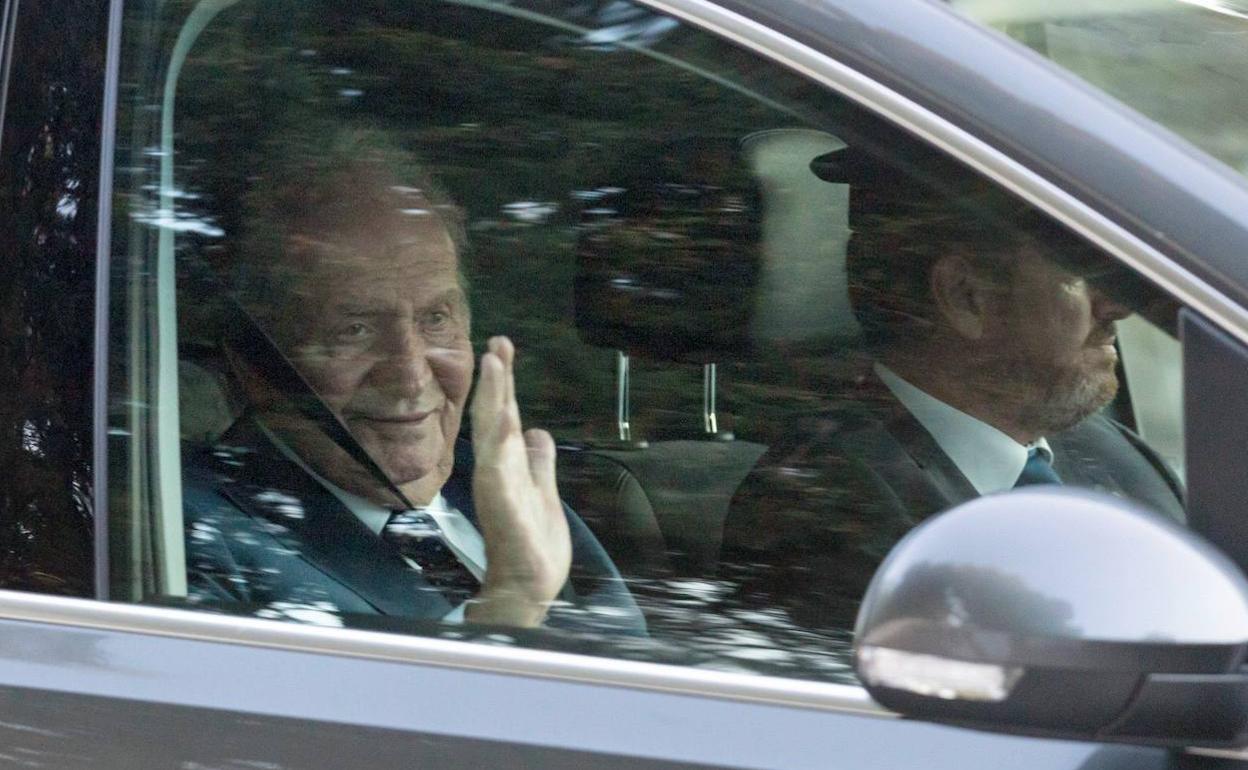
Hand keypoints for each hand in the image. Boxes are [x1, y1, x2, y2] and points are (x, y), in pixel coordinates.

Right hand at [465, 336, 571, 626]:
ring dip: (494, 397)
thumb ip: (539, 461)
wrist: (528, 584)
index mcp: (509, 464)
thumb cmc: (533, 541)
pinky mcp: (502, 502)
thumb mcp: (544, 489)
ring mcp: (498, 483)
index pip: (504, 414)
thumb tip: (537, 432)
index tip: (501, 348)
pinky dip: (500, 440)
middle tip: (497, 342)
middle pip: (494, 414)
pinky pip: (499, 466)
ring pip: (493, 431)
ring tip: (495, 364)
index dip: (503, 382)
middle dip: (497, 379)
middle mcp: (499, 468)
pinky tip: (504, 415)